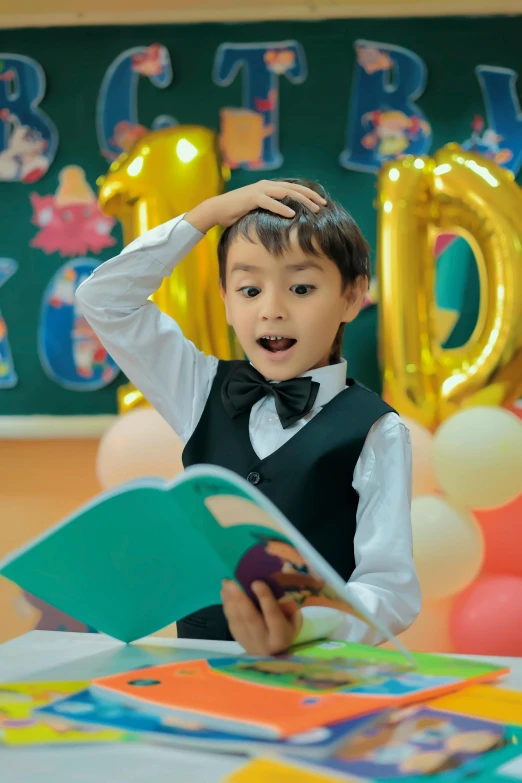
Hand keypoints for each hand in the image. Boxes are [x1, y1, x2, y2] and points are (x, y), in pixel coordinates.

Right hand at [185, 180, 325, 232]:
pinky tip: (292, 213)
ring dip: (301, 200)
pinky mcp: (252, 198)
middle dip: (310, 196)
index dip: (308, 194)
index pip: (293, 189)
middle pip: (294, 188)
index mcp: (269, 187)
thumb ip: (270, 210)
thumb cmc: (237, 212)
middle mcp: (266, 186)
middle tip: (323, 204)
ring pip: (286, 193)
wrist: (217, 209)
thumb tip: (284, 220)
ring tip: (313, 209)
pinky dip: (282, 207)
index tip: (321, 203)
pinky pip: (270, 202)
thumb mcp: (258, 210)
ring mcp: (259, 190)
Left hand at [221, 579, 302, 655]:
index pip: (273, 616)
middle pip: (251, 619)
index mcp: (281, 635)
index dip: (265, 598)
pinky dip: (227, 606)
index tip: (256, 582)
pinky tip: (224, 593)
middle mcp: (265, 641)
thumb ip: (288, 595)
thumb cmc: (286, 626)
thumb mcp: (293, 615)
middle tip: (232, 582)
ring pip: (238, 621)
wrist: (273, 651)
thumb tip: (285, 570)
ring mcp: (250, 642)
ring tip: (226, 583)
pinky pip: (231, 622)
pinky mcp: (239, 640)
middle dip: (240, 599)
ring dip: (230, 600)